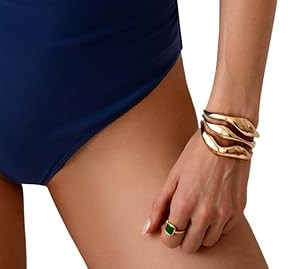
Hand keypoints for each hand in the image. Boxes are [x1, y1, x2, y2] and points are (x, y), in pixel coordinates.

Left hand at [142, 127, 249, 253]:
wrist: (226, 139)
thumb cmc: (196, 153)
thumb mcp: (173, 176)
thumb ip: (159, 205)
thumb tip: (147, 230)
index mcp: (184, 204)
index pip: (171, 240)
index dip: (167, 235)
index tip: (168, 225)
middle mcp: (205, 214)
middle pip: (190, 246)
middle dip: (183, 237)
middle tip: (182, 220)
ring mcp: (223, 214)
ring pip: (209, 242)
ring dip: (201, 232)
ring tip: (197, 212)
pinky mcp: (238, 211)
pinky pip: (225, 231)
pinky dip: (217, 224)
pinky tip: (213, 206)